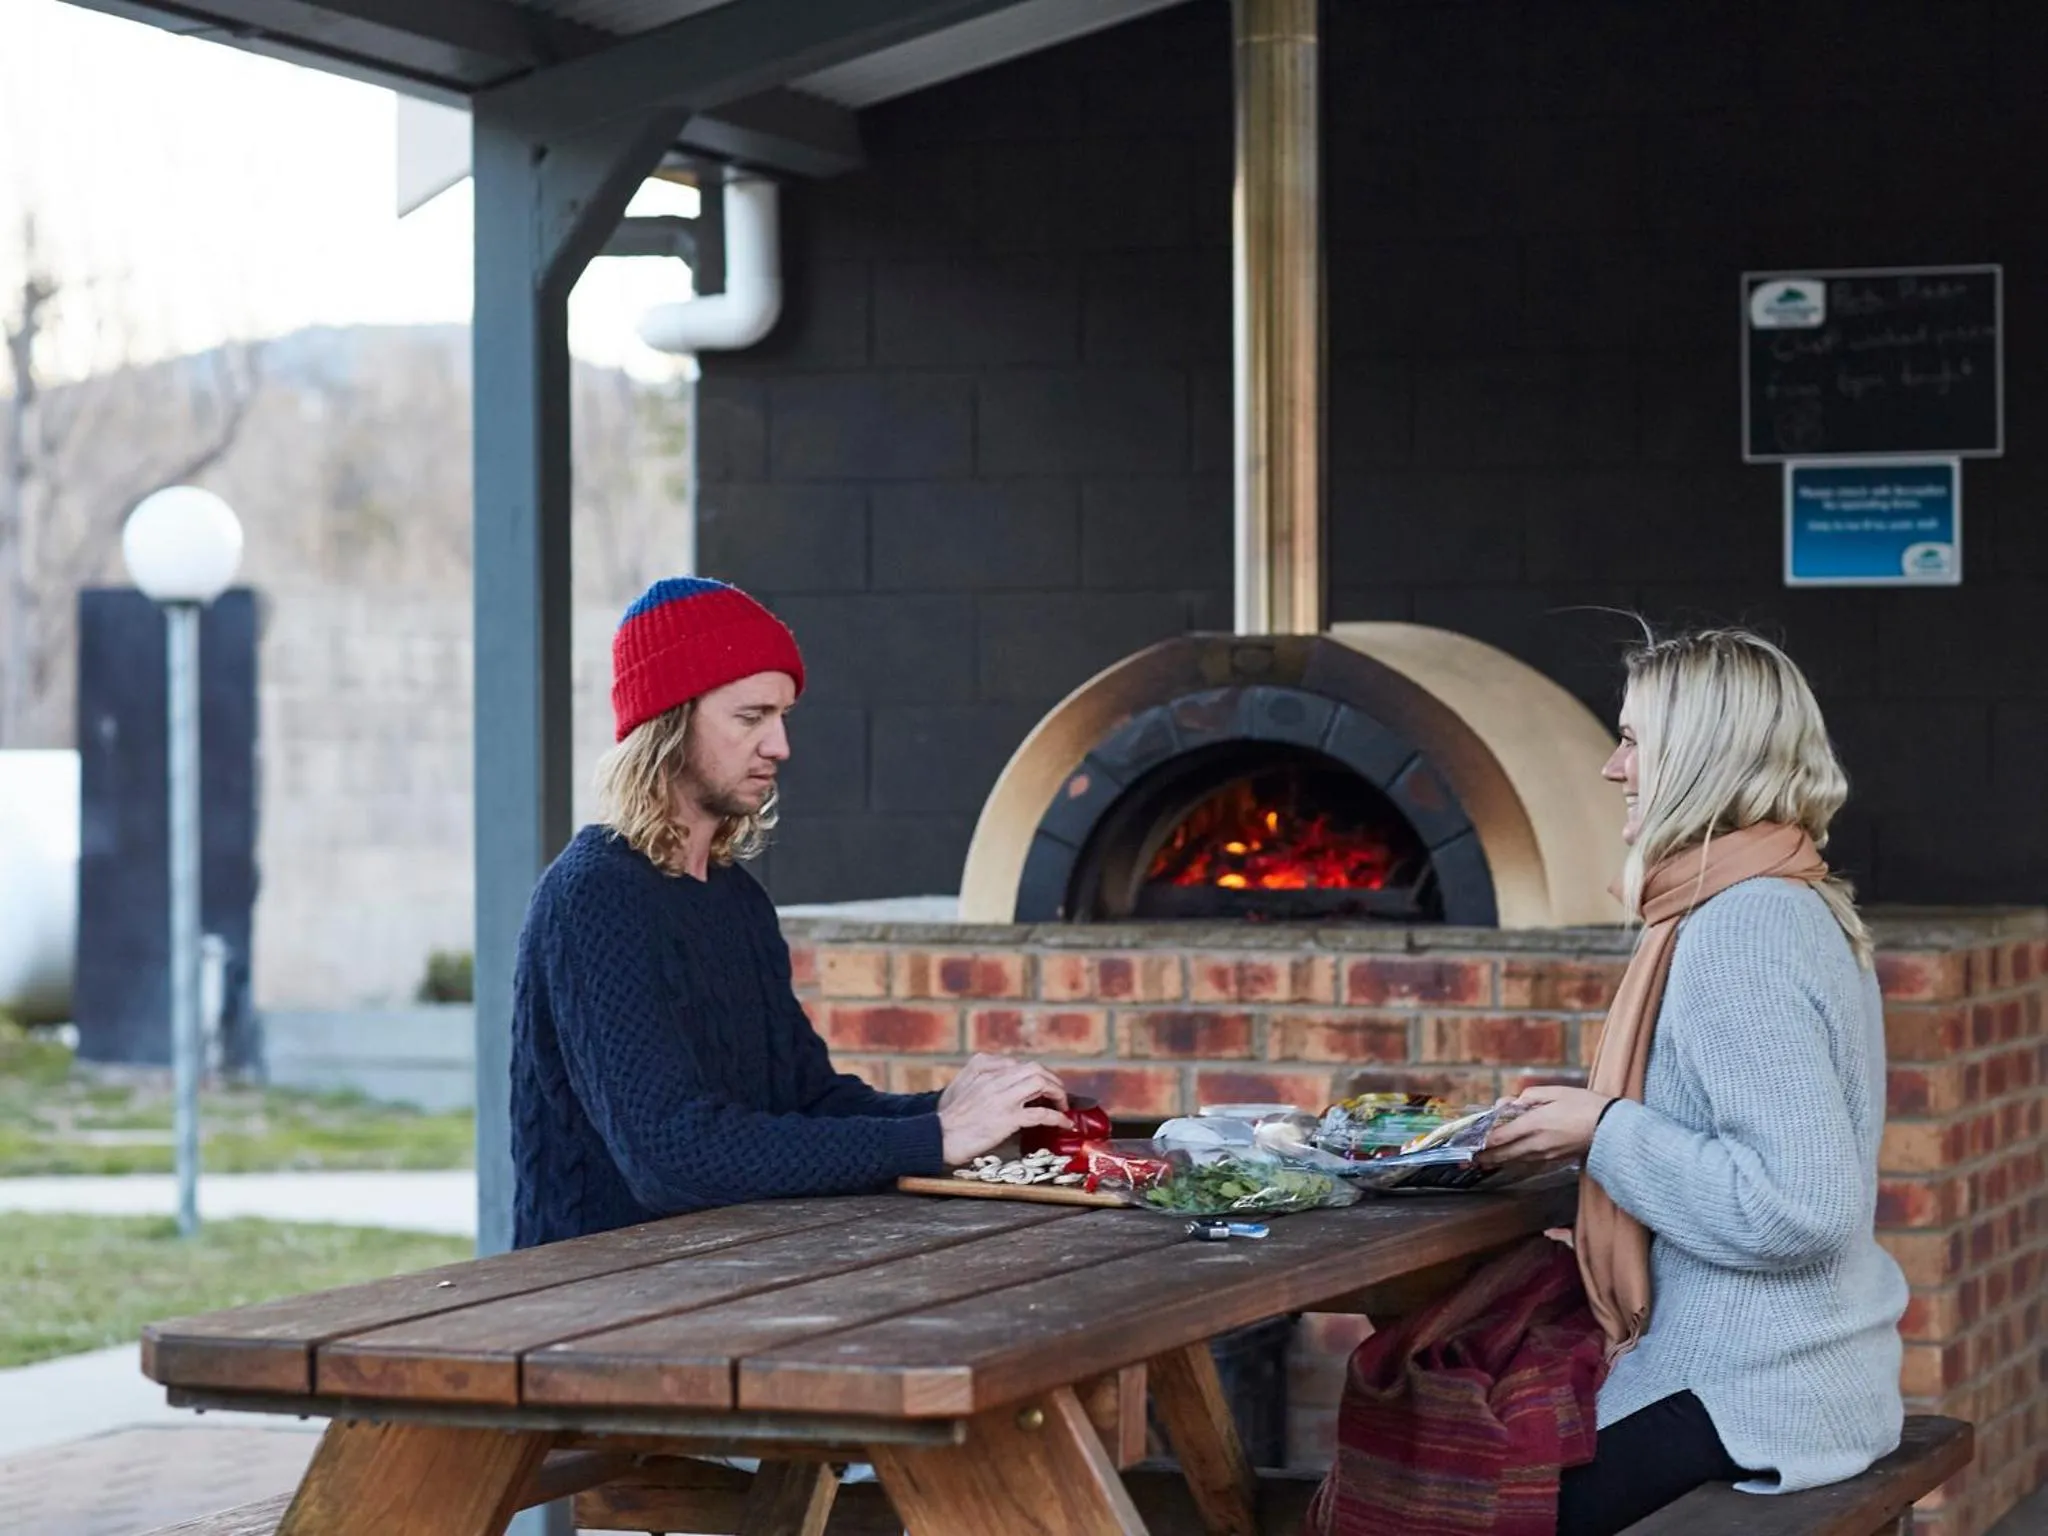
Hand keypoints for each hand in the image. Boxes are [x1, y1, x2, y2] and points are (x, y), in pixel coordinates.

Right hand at [938, 1053, 1064, 1112]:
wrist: (936, 1137)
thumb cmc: (947, 1118)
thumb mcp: (960, 1088)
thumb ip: (980, 1080)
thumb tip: (1002, 1086)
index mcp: (982, 1068)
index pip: (1019, 1064)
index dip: (1037, 1075)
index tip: (1043, 1087)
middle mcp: (994, 1079)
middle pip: (1035, 1068)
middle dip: (1053, 1080)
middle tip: (1058, 1094)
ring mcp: (1002, 1098)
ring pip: (1040, 1083)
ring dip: (1058, 1094)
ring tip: (1063, 1106)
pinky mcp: (1007, 1118)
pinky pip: (1040, 1113)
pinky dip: (1057, 1117)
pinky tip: (1064, 1123)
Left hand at [1476, 1085, 1614, 1167]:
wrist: (1612, 1129)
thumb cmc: (1584, 1105)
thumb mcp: (1555, 1092)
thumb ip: (1529, 1097)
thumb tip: (1510, 1104)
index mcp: (1535, 1124)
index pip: (1501, 1136)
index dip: (1483, 1141)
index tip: (1469, 1142)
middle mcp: (1537, 1143)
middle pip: (1504, 1153)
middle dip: (1485, 1156)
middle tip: (1469, 1159)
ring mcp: (1546, 1154)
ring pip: (1515, 1160)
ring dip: (1498, 1160)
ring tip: (1483, 1160)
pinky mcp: (1554, 1160)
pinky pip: (1528, 1161)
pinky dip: (1515, 1160)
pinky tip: (1509, 1158)